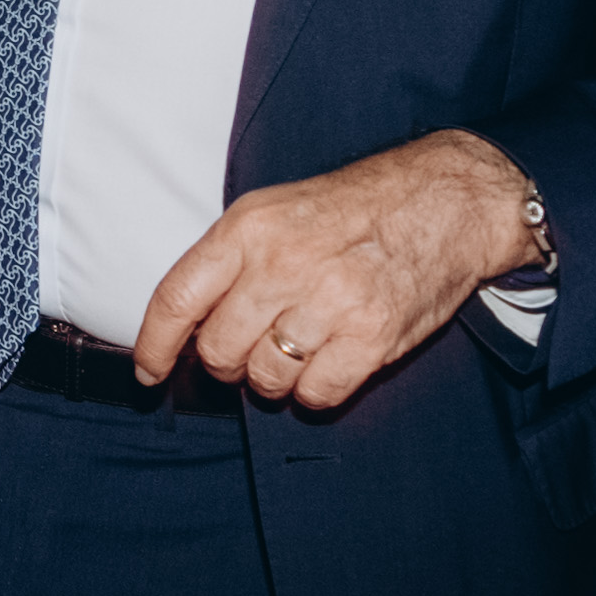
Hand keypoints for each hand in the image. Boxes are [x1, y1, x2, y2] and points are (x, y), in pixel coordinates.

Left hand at [130, 130, 541, 409]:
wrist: (445, 200)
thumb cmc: (354, 208)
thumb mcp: (276, 209)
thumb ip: (228, 261)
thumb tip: (185, 328)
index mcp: (249, 228)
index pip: (178, 299)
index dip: (155, 346)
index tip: (150, 373)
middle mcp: (283, 264)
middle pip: (218, 351)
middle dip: (227, 364)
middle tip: (252, 348)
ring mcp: (329, 302)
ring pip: (265, 380)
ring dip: (274, 378)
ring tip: (298, 347)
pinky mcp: (372, 336)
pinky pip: (316, 395)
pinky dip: (316, 390)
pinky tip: (330, 361)